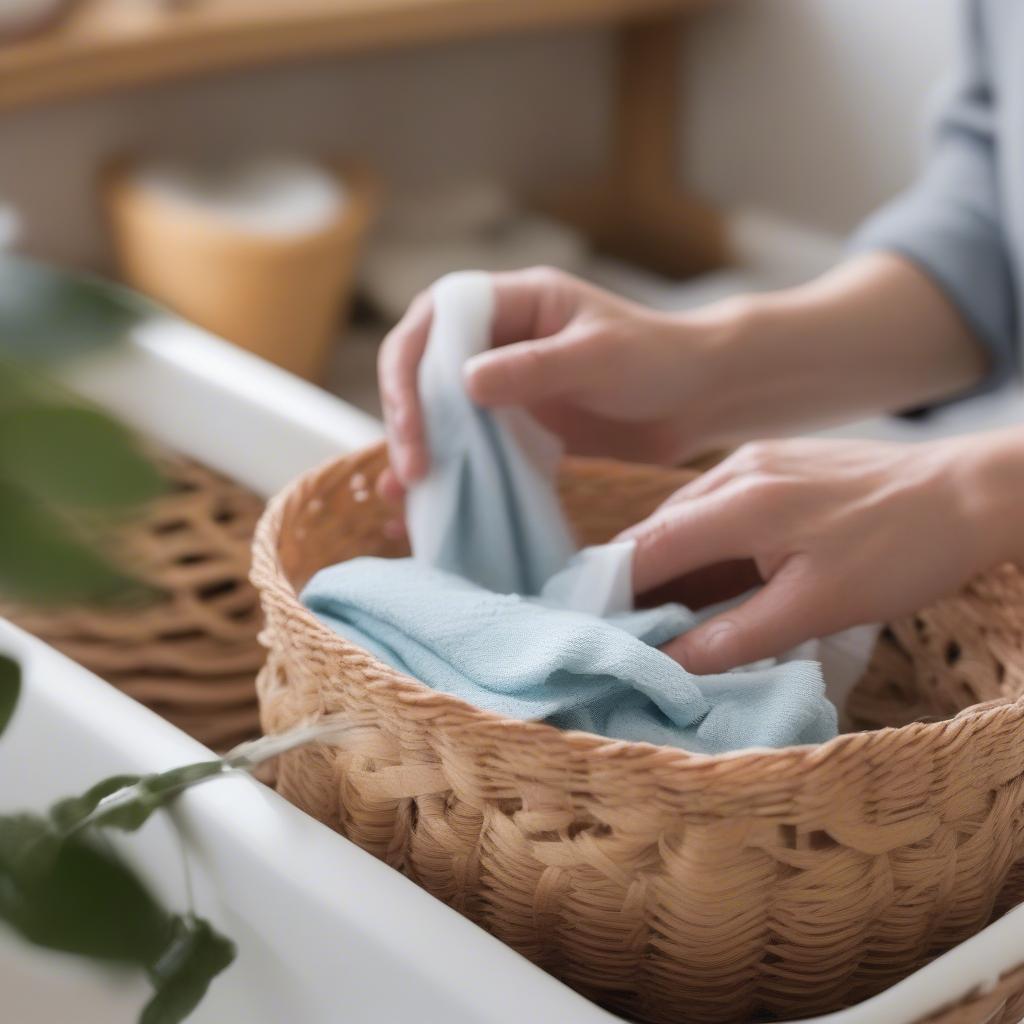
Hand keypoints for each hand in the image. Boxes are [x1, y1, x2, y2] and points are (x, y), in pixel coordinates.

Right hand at [377, 266, 738, 498]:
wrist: (700, 399)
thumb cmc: (659, 358)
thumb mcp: (601, 355)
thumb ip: (537, 366)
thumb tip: (465, 383)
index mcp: (512, 302)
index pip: (433, 321)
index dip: (409, 369)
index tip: (414, 421)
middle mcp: (497, 341)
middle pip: (423, 373)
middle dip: (409, 421)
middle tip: (412, 473)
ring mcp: (504, 388)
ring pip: (439, 416)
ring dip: (419, 453)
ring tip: (403, 498)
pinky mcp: (517, 430)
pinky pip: (471, 451)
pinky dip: (451, 478)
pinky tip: (433, 509)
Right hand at [620, 432, 1023, 673]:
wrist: (972, 491)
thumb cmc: (902, 550)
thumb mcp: (818, 607)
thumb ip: (736, 636)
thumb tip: (668, 665)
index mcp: (740, 504)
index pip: (647, 548)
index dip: (610, 590)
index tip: (586, 627)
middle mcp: (735, 472)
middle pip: (657, 529)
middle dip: (631, 580)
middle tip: (615, 629)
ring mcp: (756, 463)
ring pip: (685, 517)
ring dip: (665, 563)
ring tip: (652, 614)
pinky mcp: (776, 465)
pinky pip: (717, 507)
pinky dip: (700, 546)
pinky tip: (705, 580)